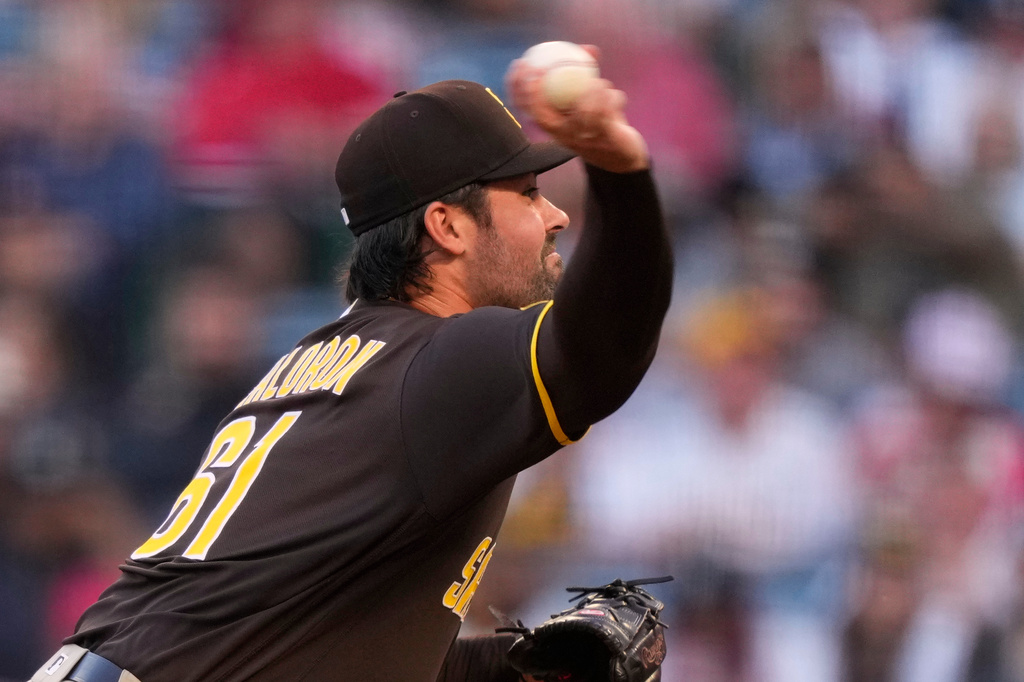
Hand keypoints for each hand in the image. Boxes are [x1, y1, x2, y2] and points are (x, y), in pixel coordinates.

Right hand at [505, 46, 648, 173]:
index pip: (526, 108)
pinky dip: (613, 97)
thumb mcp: (590, 100)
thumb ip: (588, 75)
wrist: (622, 157)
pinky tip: (616, 97)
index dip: (517, 87)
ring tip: (600, 83)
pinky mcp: (604, 138)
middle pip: (540, 115)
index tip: (520, 63)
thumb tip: (587, 48)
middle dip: (534, 90)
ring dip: (594, 89)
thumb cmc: (602, 123)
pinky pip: (606, 108)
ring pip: (582, 108)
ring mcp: (581, 139)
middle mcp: (562, 136)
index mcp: (554, 127)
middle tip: (543, 66)